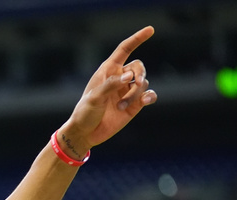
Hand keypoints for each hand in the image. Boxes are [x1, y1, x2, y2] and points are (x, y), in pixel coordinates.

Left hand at [58, 26, 157, 157]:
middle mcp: (119, 78)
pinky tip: (146, 101)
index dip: (137, 39)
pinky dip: (149, 97)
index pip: (124, 50)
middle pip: (138, 67)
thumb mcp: (94, 98)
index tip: (151, 30)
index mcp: (108, 70)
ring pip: (143, 84)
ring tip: (119, 107)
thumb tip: (129, 76)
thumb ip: (111, 85)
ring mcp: (127, 92)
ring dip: (134, 94)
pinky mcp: (134, 105)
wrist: (86, 133)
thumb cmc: (85, 112)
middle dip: (140, 73)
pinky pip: (149, 95)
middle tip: (136, 83)